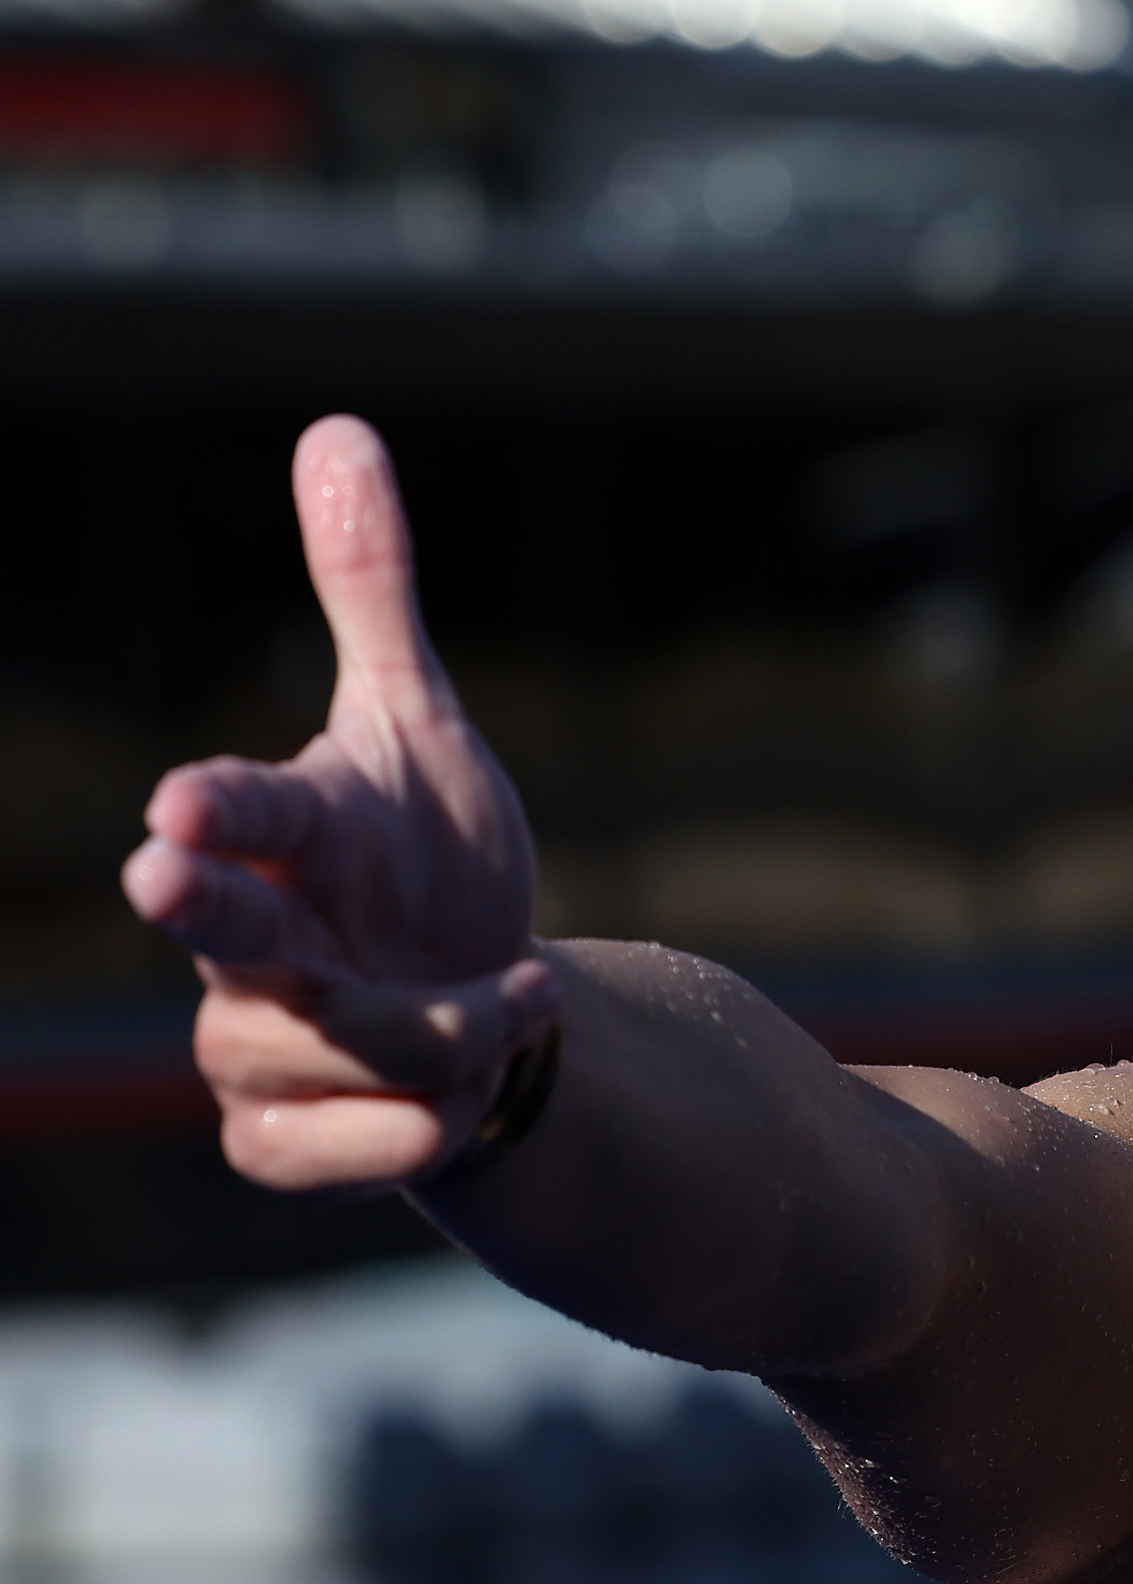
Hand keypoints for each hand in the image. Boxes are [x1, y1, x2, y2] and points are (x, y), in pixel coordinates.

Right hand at [122, 417, 555, 1191]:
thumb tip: (336, 430)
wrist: (478, 1006)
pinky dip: (413, 1129)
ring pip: (325, 1046)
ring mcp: (255, 1048)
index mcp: (286, 837)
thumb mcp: (415, 723)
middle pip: (220, 927)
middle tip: (167, 872)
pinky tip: (463, 1099)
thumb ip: (369, 593)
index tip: (182, 801)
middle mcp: (250, 943)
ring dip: (437, 1032)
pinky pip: (338, 1153)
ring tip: (514, 998)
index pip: (241, 813)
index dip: (215, 805)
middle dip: (203, 903)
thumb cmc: (422, 856)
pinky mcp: (286, 1143)